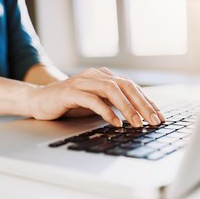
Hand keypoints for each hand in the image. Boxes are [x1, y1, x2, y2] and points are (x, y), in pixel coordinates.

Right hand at [27, 68, 165, 126]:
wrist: (39, 100)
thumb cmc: (71, 103)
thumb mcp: (97, 103)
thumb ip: (114, 105)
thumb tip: (139, 117)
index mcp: (105, 77)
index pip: (132, 88)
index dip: (148, 102)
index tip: (160, 116)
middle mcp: (96, 75)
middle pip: (126, 86)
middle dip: (143, 104)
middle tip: (154, 121)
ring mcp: (83, 82)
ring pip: (112, 90)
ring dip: (128, 107)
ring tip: (138, 123)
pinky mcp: (70, 92)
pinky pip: (92, 100)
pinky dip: (106, 111)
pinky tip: (116, 123)